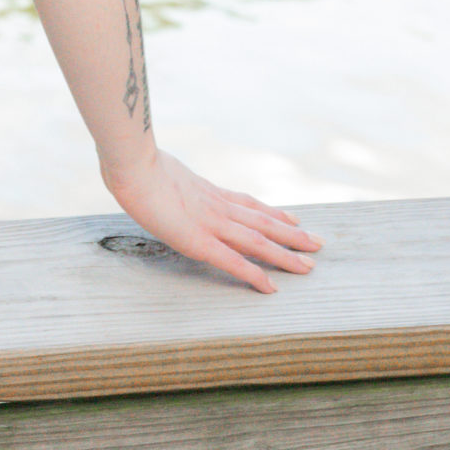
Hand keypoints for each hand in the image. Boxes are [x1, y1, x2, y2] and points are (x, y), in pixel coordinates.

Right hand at [101, 145, 322, 292]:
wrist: (131, 165)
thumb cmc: (132, 163)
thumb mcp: (154, 165)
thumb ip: (162, 175)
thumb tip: (153, 174)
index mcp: (204, 190)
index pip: (246, 202)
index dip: (271, 211)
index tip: (292, 218)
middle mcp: (215, 205)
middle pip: (261, 220)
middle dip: (291, 234)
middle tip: (318, 243)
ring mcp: (210, 222)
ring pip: (258, 239)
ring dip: (285, 253)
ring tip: (309, 264)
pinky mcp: (200, 241)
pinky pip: (234, 261)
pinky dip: (254, 274)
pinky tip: (270, 287)